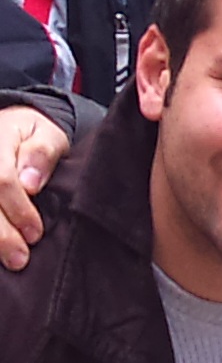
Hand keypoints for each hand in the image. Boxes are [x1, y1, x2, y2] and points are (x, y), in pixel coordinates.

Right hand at [0, 106, 68, 270]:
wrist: (15, 129)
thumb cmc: (36, 136)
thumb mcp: (49, 135)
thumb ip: (42, 153)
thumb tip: (30, 183)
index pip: (2, 180)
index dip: (18, 210)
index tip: (35, 233)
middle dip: (1, 234)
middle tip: (21, 258)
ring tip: (11, 261)